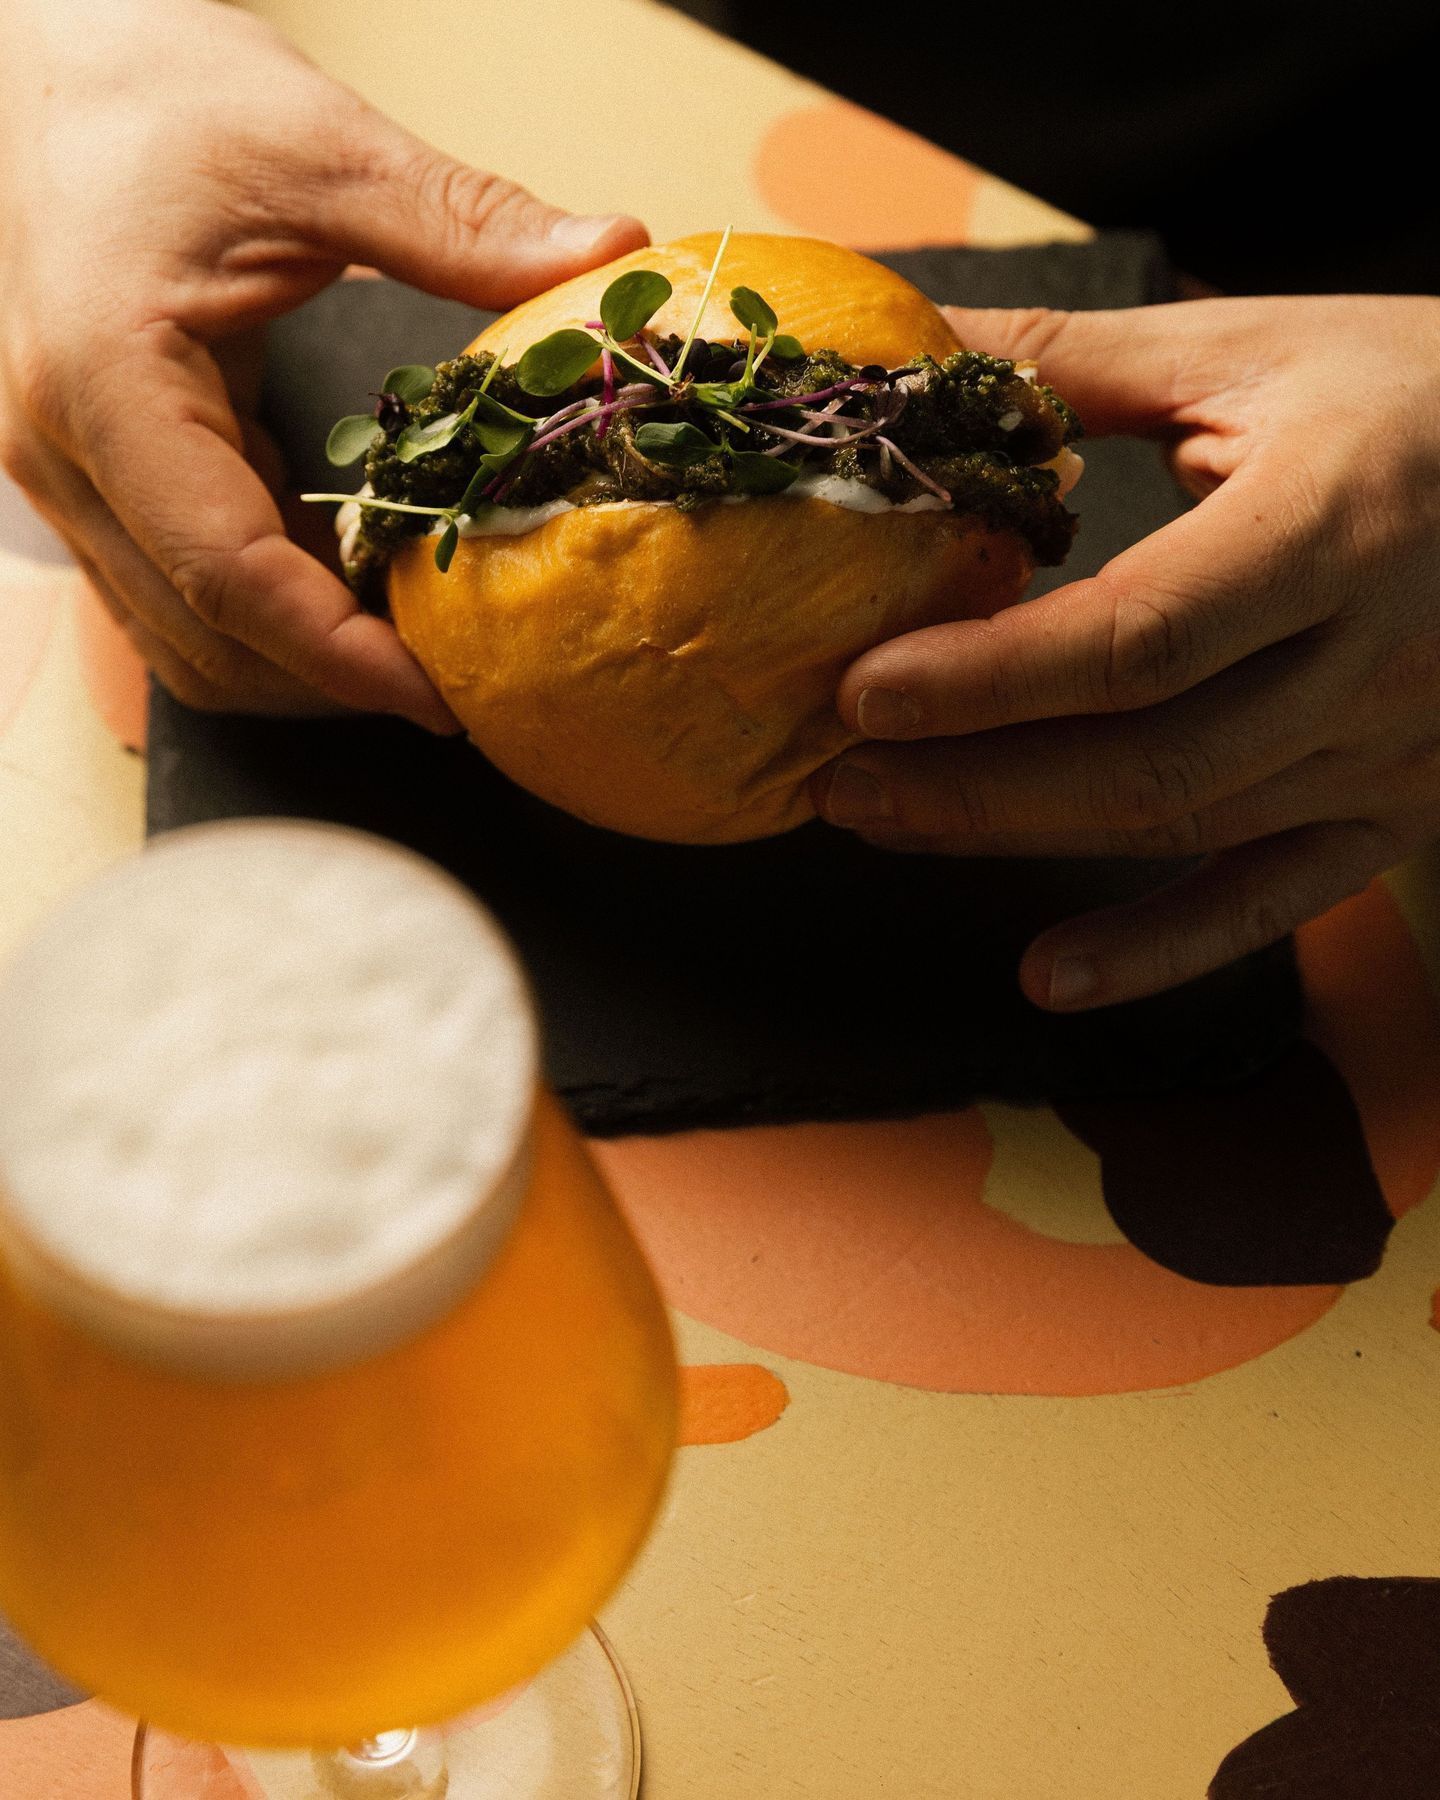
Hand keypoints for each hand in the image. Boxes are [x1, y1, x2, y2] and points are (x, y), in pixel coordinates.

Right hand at [0, 0, 645, 727]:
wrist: (63, 56)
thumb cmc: (164, 92)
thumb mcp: (322, 150)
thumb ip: (462, 223)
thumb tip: (609, 257)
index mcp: (108, 387)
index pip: (228, 576)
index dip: (341, 658)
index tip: (441, 699)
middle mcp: (67, 453)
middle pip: (201, 639)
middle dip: (328, 682)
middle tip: (454, 683)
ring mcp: (73, 473)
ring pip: (183, 636)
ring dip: (299, 661)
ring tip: (417, 646)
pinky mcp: (102, 472)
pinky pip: (185, 586)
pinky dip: (274, 611)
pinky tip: (360, 586)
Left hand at [812, 293, 1439, 1009]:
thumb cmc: (1421, 394)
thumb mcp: (1257, 351)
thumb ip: (1075, 365)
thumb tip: (905, 345)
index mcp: (1332, 525)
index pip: (1140, 637)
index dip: (992, 680)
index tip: (862, 688)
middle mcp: (1371, 661)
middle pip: (1145, 759)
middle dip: (970, 781)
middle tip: (834, 775)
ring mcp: (1391, 753)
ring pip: (1182, 829)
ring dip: (1017, 839)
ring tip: (881, 821)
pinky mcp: (1394, 810)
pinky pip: (1272, 902)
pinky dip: (1158, 950)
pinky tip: (1049, 976)